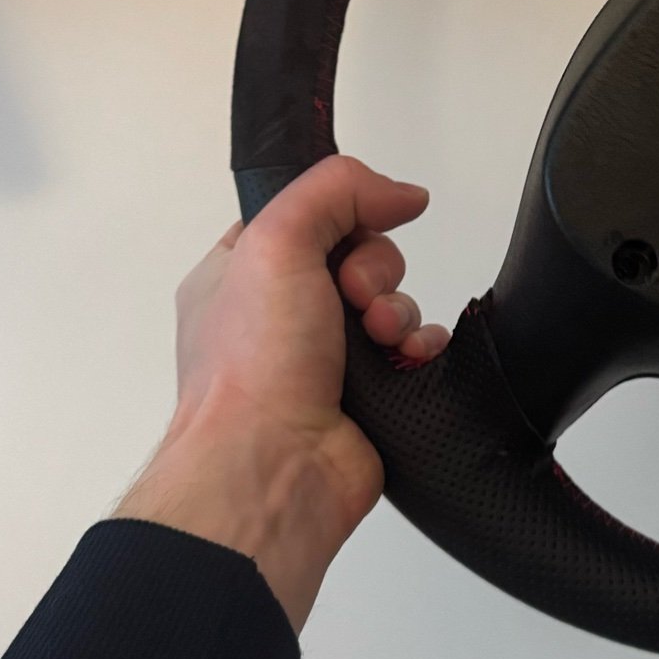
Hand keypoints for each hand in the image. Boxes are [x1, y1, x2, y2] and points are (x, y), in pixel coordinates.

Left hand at [116, 156, 450, 630]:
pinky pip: (414, 348)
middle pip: (359, 254)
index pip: (305, 216)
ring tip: (376, 337)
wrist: (274, 468)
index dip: (338, 215)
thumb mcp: (277, 241)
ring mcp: (324, 358)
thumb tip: (398, 192)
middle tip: (352, 297)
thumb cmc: (248, 373)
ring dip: (397, 309)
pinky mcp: (367, 394)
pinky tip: (404, 357)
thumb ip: (336, 190)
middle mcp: (280, 315)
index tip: (351, 225)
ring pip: (390, 300)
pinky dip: (419, 347)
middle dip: (372, 269)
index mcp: (239, 275)